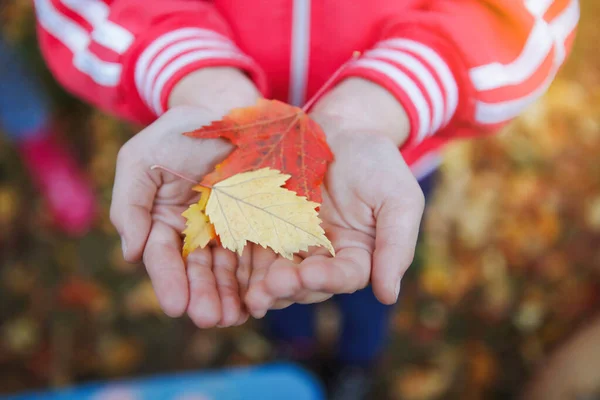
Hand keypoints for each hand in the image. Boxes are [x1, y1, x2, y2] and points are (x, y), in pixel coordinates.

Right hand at [111, 68, 258, 327]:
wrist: (226, 110)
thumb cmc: (179, 132)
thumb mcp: (142, 160)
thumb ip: (130, 204)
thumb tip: (129, 254)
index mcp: (163, 220)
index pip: (163, 256)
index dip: (168, 281)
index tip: (175, 306)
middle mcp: (196, 231)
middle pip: (198, 270)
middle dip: (203, 296)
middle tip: (211, 320)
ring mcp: (228, 228)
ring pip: (228, 268)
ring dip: (230, 295)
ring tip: (235, 318)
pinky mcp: (258, 222)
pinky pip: (258, 251)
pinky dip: (258, 275)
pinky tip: (261, 296)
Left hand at [244, 79, 425, 316]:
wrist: (340, 130)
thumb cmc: (376, 162)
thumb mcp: (398, 198)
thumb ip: (396, 245)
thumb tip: (389, 296)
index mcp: (358, 255)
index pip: (345, 276)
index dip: (328, 279)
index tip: (310, 275)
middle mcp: (324, 257)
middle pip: (307, 283)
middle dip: (290, 287)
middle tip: (270, 288)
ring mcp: (294, 244)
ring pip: (279, 273)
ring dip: (264, 286)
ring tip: (251, 293)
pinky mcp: (268, 228)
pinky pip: (256, 249)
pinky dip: (246, 264)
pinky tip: (232, 273)